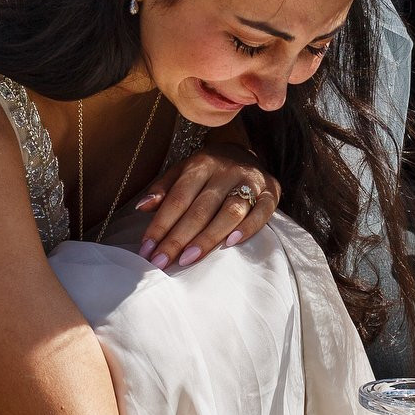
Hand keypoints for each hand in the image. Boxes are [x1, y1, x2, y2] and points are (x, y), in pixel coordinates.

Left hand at [134, 142, 279, 270]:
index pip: (177, 199)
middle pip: (200, 209)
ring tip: (188, 260)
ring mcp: (250, 181)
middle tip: (161, 262)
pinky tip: (230, 244)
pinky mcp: (271, 192)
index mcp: (201, 164)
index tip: (147, 250)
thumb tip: (142, 207)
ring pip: (228, 213)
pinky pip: (261, 213)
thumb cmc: (209, 170)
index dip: (161, 225)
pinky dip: (247, 229)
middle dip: (178, 239)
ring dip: (207, 238)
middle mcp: (226, 171)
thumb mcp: (183, 171)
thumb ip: (163, 188)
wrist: (246, 152)